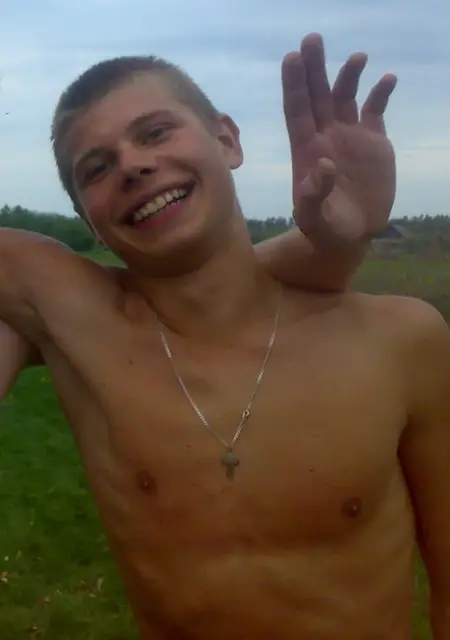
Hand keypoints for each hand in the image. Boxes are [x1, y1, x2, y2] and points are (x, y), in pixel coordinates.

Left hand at [283, 33, 396, 247]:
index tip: (292, 58)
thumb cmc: (325, 230)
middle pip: (317, 96)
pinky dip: (380, 94)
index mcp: (306, 150)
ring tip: (357, 57)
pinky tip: (387, 80)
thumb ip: (313, 195)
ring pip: (344, 97)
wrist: (351, 236)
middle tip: (312, 39)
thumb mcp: (313, 219)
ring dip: (348, 75)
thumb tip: (324, 165)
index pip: (297, 111)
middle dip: (314, 68)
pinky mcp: (373, 143)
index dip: (294, 86)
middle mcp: (325, 137)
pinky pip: (374, 110)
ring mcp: (349, 137)